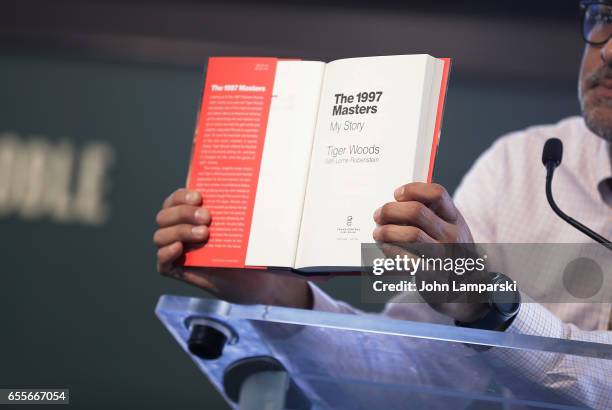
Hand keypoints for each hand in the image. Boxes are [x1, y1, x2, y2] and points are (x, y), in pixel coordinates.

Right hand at [154, 188, 311, 308]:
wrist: (264, 286)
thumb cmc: (262, 253)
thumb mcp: (263, 230)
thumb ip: (272, 213)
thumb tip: (295, 195)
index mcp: (201, 213)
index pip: (178, 197)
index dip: (182, 194)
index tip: (201, 195)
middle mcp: (186, 228)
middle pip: (166, 213)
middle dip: (182, 211)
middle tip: (207, 216)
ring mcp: (182, 249)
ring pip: (161, 233)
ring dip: (178, 229)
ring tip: (205, 234)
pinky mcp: (181, 270)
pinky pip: (162, 261)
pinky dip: (166, 252)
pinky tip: (181, 248)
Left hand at [372, 182, 487, 322]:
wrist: (467, 289)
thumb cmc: (449, 252)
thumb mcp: (448, 228)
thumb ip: (429, 214)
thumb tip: (394, 202)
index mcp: (455, 218)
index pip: (437, 193)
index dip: (413, 189)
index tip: (397, 194)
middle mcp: (452, 235)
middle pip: (417, 211)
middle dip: (391, 210)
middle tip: (378, 214)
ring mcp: (444, 256)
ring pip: (410, 234)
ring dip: (387, 231)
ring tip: (378, 232)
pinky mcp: (433, 275)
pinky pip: (406, 258)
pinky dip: (390, 250)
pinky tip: (384, 247)